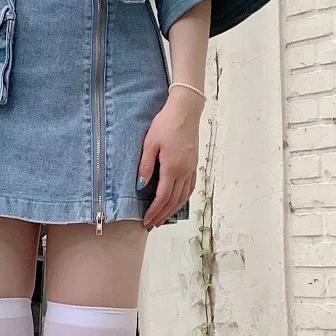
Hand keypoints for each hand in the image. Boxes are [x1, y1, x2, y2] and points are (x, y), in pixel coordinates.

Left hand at [138, 88, 201, 229]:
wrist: (186, 110)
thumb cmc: (165, 123)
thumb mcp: (150, 143)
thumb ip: (145, 166)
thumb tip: (141, 187)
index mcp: (172, 168)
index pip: (163, 198)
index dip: (154, 212)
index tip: (146, 222)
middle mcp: (184, 172)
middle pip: (173, 202)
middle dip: (162, 216)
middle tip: (151, 225)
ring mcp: (191, 169)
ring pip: (183, 197)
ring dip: (172, 211)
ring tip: (162, 219)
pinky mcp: (194, 164)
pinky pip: (189, 188)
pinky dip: (182, 200)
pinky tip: (176, 204)